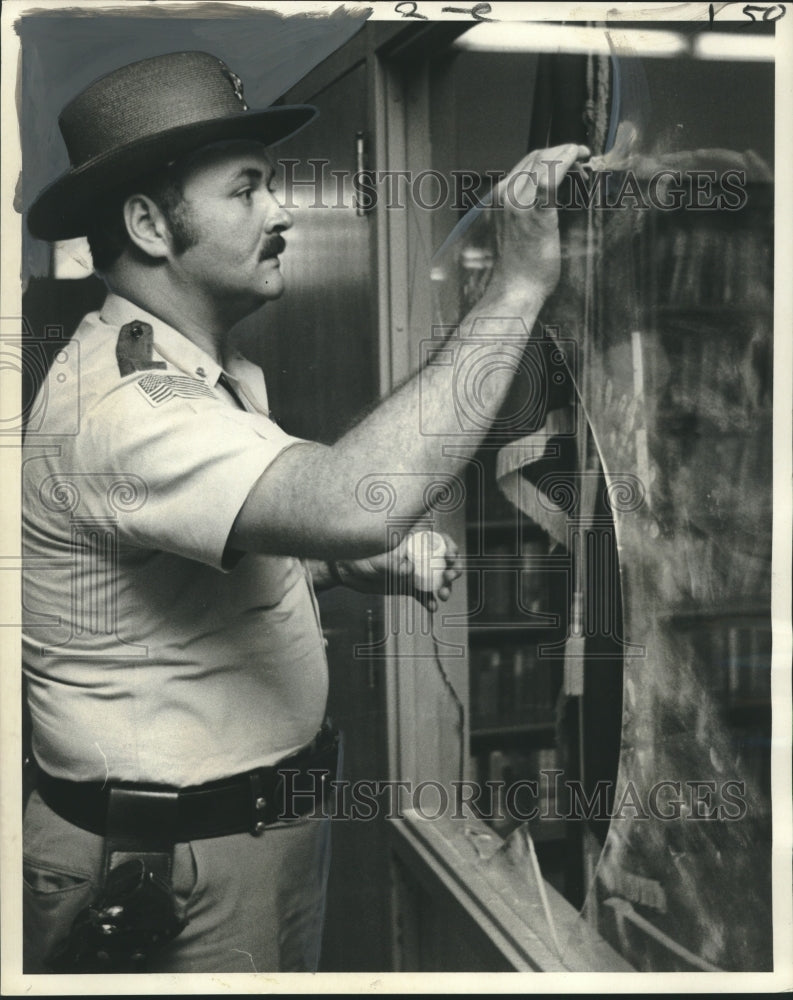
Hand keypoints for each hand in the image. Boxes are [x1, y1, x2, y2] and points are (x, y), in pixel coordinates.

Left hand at [331, 530, 461, 611]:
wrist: (345, 571)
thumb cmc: (359, 555)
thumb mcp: (377, 558)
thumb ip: (393, 562)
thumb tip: (410, 570)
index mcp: (412, 540)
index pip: (438, 539)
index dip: (450, 547)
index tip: (451, 559)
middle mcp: (416, 554)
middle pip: (443, 560)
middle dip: (452, 569)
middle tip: (449, 579)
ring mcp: (413, 571)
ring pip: (436, 579)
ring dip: (443, 587)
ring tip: (442, 596)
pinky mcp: (408, 586)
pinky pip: (423, 594)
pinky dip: (429, 600)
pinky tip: (432, 607)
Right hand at [489, 142, 589, 300]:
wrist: (517, 287)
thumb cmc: (523, 263)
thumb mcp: (522, 226)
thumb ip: (532, 206)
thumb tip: (553, 191)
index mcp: (502, 196)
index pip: (528, 161)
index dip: (553, 152)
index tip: (572, 154)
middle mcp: (507, 196)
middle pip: (537, 156)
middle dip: (562, 150)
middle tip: (582, 157)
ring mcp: (520, 205)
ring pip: (543, 161)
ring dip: (567, 154)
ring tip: (583, 161)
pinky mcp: (535, 216)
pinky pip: (549, 180)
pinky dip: (565, 163)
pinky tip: (578, 160)